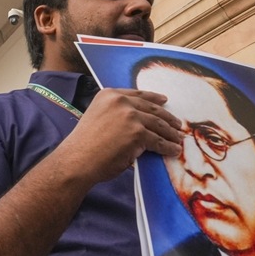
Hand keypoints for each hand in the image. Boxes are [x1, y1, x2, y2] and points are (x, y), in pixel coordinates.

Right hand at [62, 88, 182, 183]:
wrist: (77, 161)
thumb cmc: (83, 146)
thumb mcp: (96, 118)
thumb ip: (114, 114)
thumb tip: (138, 122)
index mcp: (108, 95)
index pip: (138, 94)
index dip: (154, 98)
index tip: (164, 101)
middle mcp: (120, 101)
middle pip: (151, 108)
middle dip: (167, 117)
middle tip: (177, 125)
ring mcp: (130, 116)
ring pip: (158, 124)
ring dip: (170, 133)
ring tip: (177, 139)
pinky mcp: (138, 133)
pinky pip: (158, 140)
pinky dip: (167, 147)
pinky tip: (173, 150)